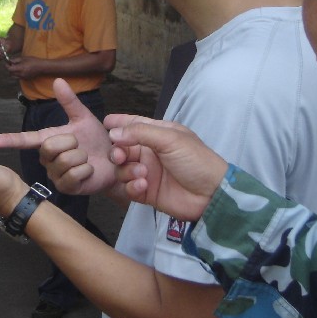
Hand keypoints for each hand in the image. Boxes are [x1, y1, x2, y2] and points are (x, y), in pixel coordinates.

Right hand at [0, 78, 116, 194]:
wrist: (115, 160)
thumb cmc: (95, 140)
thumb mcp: (83, 118)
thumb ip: (70, 101)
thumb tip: (57, 80)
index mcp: (48, 140)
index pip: (26, 139)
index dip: (10, 140)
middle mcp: (48, 159)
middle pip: (50, 146)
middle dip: (71, 142)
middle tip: (81, 146)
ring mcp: (55, 175)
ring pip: (65, 160)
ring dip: (82, 157)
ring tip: (86, 159)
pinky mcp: (66, 187)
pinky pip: (74, 175)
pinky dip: (87, 170)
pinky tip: (89, 171)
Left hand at [6, 55, 40, 79]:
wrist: (41, 67)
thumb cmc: (33, 61)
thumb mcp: (23, 58)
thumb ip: (15, 60)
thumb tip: (10, 61)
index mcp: (20, 68)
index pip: (9, 69)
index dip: (7, 66)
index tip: (7, 63)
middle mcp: (21, 74)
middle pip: (10, 74)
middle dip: (9, 69)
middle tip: (11, 64)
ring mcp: (23, 77)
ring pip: (14, 76)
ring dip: (13, 72)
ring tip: (16, 67)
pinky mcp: (25, 79)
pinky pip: (18, 77)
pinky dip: (17, 74)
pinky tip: (21, 70)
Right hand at [105, 114, 227, 220]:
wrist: (211, 194)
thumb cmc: (196, 161)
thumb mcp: (170, 139)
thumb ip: (140, 133)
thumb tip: (114, 133)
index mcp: (158, 134)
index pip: (134, 125)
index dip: (119, 123)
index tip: (105, 123)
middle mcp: (150, 152)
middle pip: (122, 149)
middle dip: (117, 151)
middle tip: (119, 156)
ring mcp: (147, 172)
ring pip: (122, 169)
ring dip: (127, 171)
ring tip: (142, 174)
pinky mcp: (146, 192)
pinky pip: (128, 188)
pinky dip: (132, 186)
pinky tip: (143, 185)